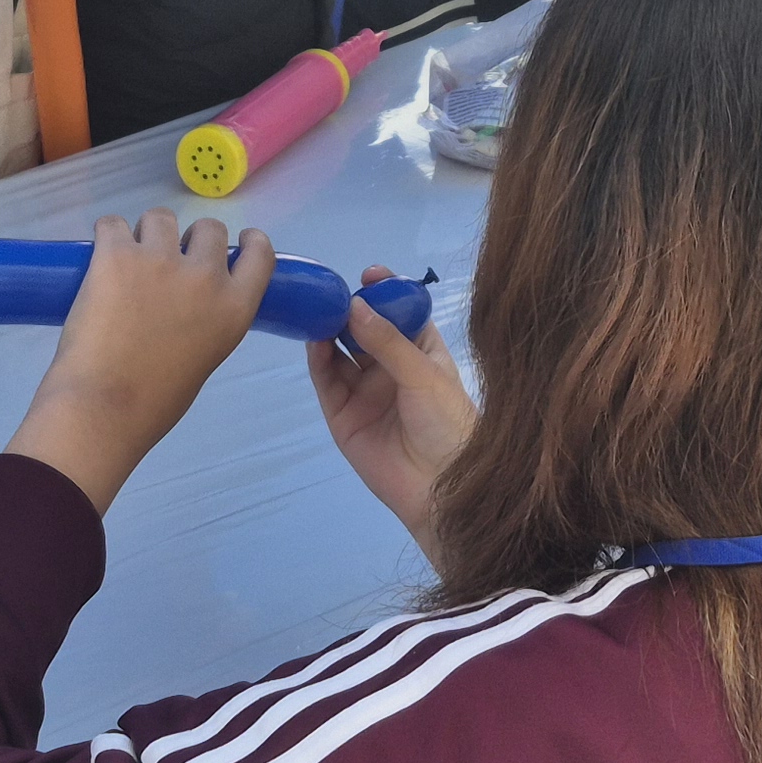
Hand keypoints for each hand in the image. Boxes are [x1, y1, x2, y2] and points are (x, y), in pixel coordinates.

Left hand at [7, 211, 274, 511]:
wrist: (103, 407)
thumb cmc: (154, 403)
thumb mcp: (204, 359)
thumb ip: (206, 324)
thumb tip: (183, 309)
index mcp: (234, 309)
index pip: (260, 255)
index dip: (249, 241)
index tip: (238, 239)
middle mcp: (205, 277)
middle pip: (208, 228)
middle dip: (188, 240)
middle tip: (164, 263)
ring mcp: (160, 260)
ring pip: (160, 218)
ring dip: (146, 235)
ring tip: (127, 262)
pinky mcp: (117, 254)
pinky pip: (112, 224)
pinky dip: (107, 235)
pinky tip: (98, 257)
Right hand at [307, 265, 475, 560]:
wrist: (439, 488)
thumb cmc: (447, 423)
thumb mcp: (424, 375)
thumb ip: (387, 341)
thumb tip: (354, 305)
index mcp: (423, 354)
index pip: (402, 314)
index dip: (386, 293)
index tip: (369, 274)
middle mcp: (392, 369)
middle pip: (365, 329)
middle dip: (350, 308)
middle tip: (333, 289)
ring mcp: (365, 391)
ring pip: (341, 352)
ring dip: (330, 330)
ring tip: (318, 309)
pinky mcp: (343, 415)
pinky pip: (327, 381)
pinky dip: (319, 359)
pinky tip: (314, 339)